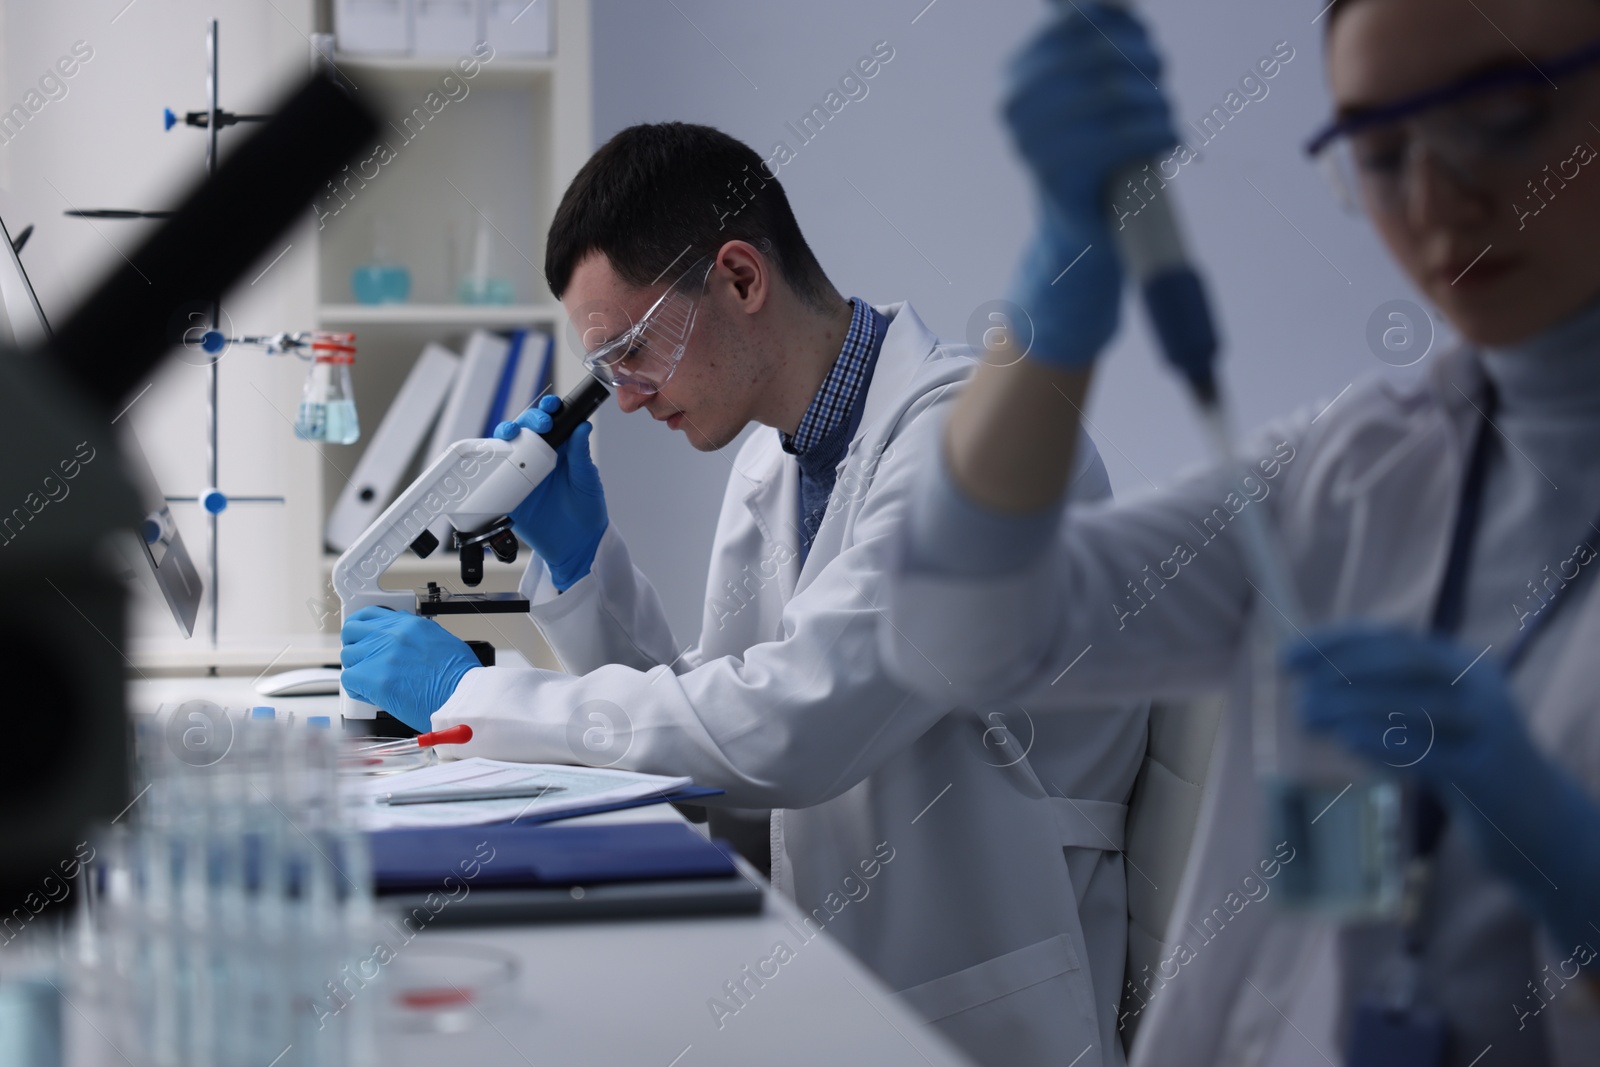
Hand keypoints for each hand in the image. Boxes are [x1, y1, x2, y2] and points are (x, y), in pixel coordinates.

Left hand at [340, 606, 480, 730]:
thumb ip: (416, 636)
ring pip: (349, 657)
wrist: (463, 696)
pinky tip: (373, 694)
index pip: (371, 614)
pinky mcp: (375, 678)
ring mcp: (382, 655)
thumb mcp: (441, 640)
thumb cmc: (459, 676)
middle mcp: (393, 635)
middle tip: (363, 659)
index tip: (361, 635)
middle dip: (355, 645)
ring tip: (372, 682)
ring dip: (357, 669)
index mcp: (409, 624)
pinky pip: (350, 680)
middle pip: (353, 632)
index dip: (362, 627)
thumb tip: (404, 641)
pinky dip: (358, 689)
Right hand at [494, 395, 607, 589]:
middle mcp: (537, 458)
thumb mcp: (587, 480)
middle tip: (537, 425)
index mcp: (559, 450)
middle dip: (526, 420)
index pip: (551, 423)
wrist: (575, 545)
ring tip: (509, 434)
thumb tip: (583, 426)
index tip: (551, 407)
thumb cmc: (587, 510)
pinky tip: (490, 459)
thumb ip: (581, 454)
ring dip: (504, 436)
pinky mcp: (508, 493)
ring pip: (506, 448)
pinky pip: (493, 476)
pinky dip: (488, 466)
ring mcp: (521, 474)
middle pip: (524, 430)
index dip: (548, 410)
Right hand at [1002, 5, 1177, 367]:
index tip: (1146, 49)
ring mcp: (1030, 143)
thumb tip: (1116, 5)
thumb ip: (1099, 45)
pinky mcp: (1058, 177)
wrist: (1083, 237)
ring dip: (1157, 100)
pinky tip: (1171, 139)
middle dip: (1144, 61)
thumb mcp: (1095, 94)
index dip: (1125, 25)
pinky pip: (1122, 136)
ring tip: (1167, 117)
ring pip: (1114, 92)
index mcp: (1017, 77)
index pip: (1078, 20)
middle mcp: (1015, 106)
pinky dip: (1158, 132)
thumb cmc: (1099, 157)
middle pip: (1099, 52)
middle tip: (1161, 80)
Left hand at [1286, 624, 1599, 949]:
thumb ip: (1374, 698)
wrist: (1528, 813)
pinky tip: (1346, 740)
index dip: (1336, 642)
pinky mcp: (1490, 772)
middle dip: (1344, 673)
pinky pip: (1433, 753)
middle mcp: (1480, 685)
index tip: (1287, 658)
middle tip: (1298, 694)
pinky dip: (1386, 743)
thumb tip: (1307, 685)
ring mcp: (1490, 727)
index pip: (1393, 638)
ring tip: (1307, 716)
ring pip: (1417, 707)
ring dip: (1354, 708)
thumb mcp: (1420, 719)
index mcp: (1461, 662)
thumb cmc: (1455, 756)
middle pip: (1407, 664)